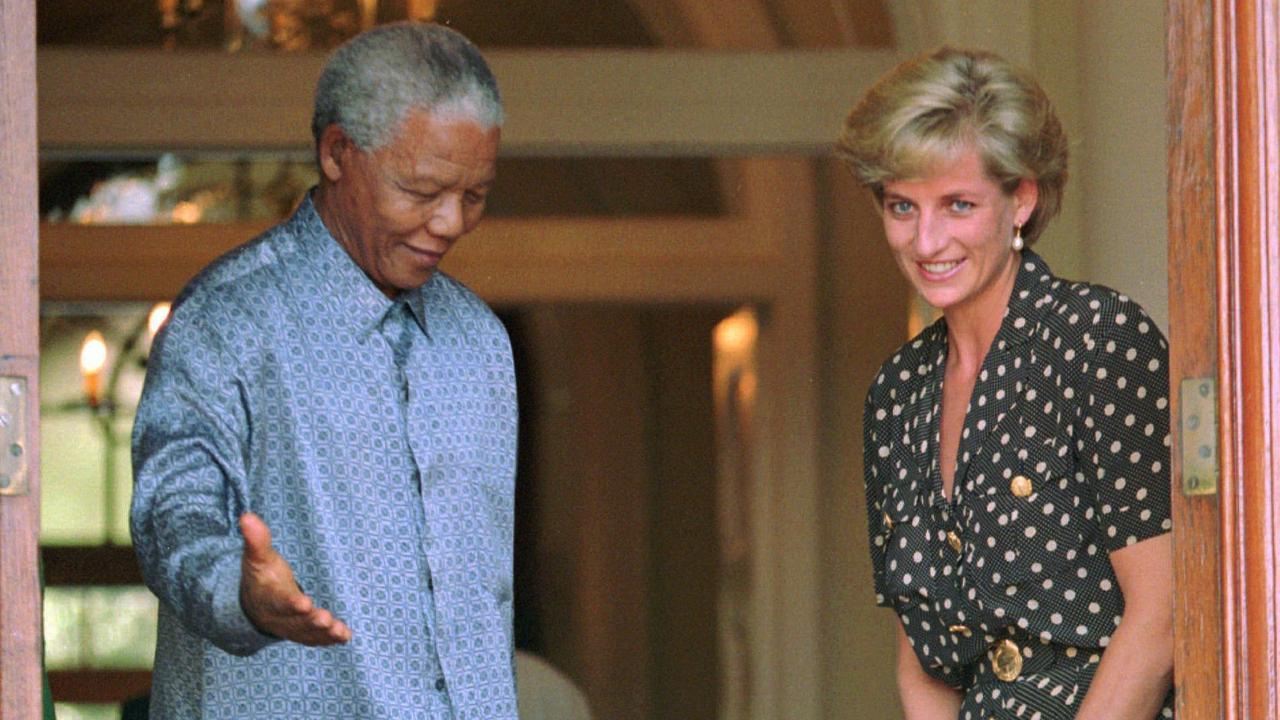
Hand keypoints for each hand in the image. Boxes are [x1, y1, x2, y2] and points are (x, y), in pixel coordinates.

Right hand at [238, 512, 351, 645]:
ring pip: (307, 634)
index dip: (291, 603)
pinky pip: (316, 639)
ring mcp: (292, 628)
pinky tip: (345, 636)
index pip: (280, 601)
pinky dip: (329, 640)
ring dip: (323, 633)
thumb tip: (247, 517)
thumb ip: (256, 540)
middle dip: (311, 621)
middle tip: (325, 619)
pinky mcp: (304, 633)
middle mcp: (280, 617)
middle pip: (295, 622)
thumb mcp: (258, 558)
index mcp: (269, 597)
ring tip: (338, 630)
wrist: (256, 604)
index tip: (304, 603)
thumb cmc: (262, 576)